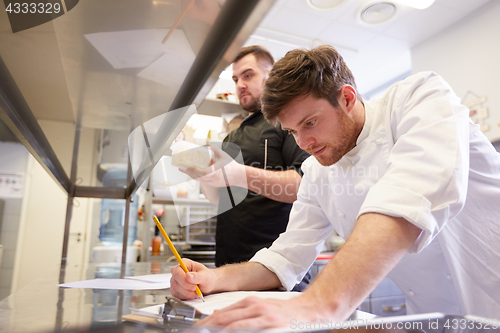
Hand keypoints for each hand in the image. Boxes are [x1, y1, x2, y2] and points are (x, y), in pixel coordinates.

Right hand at [170, 258, 216, 299]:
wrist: (208, 285)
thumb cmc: (207, 277)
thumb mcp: (206, 276)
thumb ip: (198, 276)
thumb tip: (188, 276)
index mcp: (185, 263)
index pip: (177, 271)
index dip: (184, 280)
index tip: (194, 285)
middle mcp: (178, 271)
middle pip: (175, 281)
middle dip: (186, 288)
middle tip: (196, 288)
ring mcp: (175, 280)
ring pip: (175, 289)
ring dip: (187, 293)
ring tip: (196, 291)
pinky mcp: (175, 289)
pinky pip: (177, 295)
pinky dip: (186, 296)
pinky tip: (192, 294)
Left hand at [180, 146, 246, 187]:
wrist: (238, 176)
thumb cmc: (232, 165)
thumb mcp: (224, 155)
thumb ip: (215, 150)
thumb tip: (207, 147)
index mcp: (217, 171)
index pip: (205, 173)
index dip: (197, 171)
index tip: (192, 167)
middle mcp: (214, 178)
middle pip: (199, 177)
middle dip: (189, 172)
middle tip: (182, 168)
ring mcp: (213, 183)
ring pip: (200, 180)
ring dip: (192, 175)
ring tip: (185, 170)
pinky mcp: (213, 184)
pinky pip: (203, 181)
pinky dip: (197, 177)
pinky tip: (192, 173)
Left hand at [196, 295, 333, 329]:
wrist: (308, 310)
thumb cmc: (284, 312)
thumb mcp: (260, 307)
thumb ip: (240, 312)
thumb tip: (218, 317)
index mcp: (249, 302)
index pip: (222, 313)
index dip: (206, 322)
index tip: (196, 328)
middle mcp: (253, 307)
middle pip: (223, 318)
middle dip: (206, 327)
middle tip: (194, 331)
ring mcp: (261, 316)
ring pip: (231, 323)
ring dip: (216, 329)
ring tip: (204, 332)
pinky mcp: (269, 324)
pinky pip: (245, 328)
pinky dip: (233, 331)